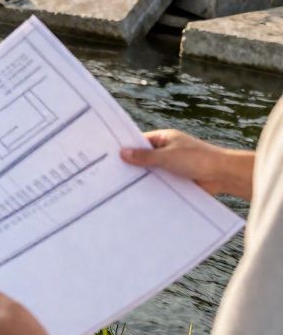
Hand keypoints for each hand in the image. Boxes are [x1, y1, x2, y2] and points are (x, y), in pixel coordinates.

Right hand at [121, 129, 253, 198]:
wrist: (225, 175)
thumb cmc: (198, 159)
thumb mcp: (167, 157)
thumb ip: (144, 157)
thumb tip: (122, 153)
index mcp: (164, 139)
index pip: (140, 142)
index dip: (126, 148)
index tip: (109, 156)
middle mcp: (167, 151)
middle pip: (144, 158)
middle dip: (133, 166)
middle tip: (111, 174)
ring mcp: (173, 166)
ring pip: (152, 172)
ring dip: (144, 178)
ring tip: (122, 188)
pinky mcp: (178, 180)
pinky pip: (161, 183)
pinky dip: (154, 188)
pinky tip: (140, 196)